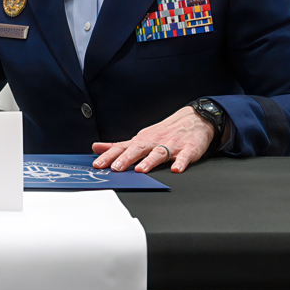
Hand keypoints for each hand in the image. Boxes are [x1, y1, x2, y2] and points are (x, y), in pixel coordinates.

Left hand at [91, 106, 214, 173]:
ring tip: (141, 169)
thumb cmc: (164, 132)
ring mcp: (172, 145)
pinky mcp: (188, 149)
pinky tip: (176, 169)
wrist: (194, 119)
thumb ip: (118, 146)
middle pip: (138, 149)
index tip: (97, 164)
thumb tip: (96, 147)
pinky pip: (185, 156)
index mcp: (141, 141)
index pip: (121, 148)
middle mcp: (154, 142)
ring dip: (150, 161)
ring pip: (159, 153)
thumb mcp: (139, 138)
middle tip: (116, 168)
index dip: (109, 156)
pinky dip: (181, 162)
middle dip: (126, 159)